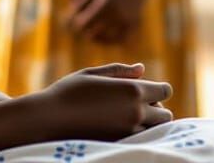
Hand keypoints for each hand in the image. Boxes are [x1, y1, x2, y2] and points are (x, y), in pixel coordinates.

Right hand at [38, 63, 173, 139]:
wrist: (48, 120)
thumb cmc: (68, 92)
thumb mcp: (93, 73)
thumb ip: (121, 71)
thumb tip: (142, 69)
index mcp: (132, 90)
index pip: (164, 91)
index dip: (159, 89)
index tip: (150, 89)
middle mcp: (135, 112)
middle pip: (165, 114)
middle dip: (157, 108)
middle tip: (140, 104)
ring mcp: (128, 131)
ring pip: (155, 130)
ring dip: (149, 123)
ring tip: (131, 117)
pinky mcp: (120, 143)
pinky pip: (140, 140)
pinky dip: (138, 134)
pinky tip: (122, 127)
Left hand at [65, 0, 157, 43]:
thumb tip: (70, 15)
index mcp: (104, 4)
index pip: (82, 23)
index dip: (73, 23)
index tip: (70, 20)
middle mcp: (116, 15)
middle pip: (91, 33)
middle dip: (83, 30)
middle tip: (79, 26)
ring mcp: (126, 21)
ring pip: (105, 39)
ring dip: (95, 37)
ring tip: (89, 30)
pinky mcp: (134, 24)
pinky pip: (119, 39)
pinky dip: (110, 40)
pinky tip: (104, 34)